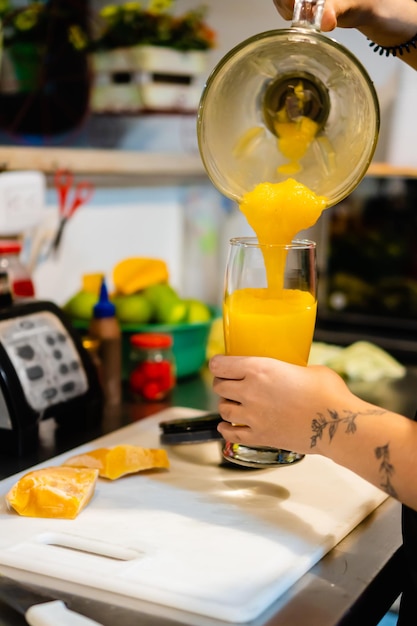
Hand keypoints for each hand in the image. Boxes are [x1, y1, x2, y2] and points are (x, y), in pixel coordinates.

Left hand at [209, 354, 352, 454]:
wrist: (336, 424)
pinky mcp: (259, 437)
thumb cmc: (328, 393)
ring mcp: (253, 416)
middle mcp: (250, 391)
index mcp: (259, 368)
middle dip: (222, 384)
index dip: (217, 364)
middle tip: (229, 384)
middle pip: (219, 387)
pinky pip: (231, 434)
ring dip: (226, 405)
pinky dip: (226, 430)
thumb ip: (288, 369)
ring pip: (223, 410)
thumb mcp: (306, 368)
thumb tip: (289, 373)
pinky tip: (227, 426)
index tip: (219, 364)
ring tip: (233, 404)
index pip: (221, 365)